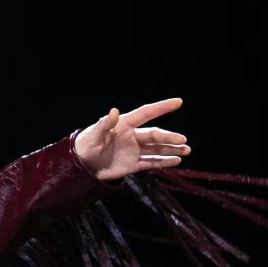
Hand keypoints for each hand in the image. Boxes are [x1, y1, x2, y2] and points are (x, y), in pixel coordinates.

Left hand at [73, 97, 190, 181]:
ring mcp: (134, 150)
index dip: (161, 107)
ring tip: (186, 150)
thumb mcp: (93, 135)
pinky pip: (151, 162)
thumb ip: (104, 124)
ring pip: (156, 149)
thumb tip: (114, 111)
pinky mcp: (133, 164)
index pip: (146, 113)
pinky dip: (163, 162)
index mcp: (124, 125)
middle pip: (154, 135)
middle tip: (183, 140)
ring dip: (171, 149)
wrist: (81, 165)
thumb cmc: (85, 146)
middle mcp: (133, 136)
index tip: (178, 101)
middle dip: (169, 138)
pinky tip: (176, 161)